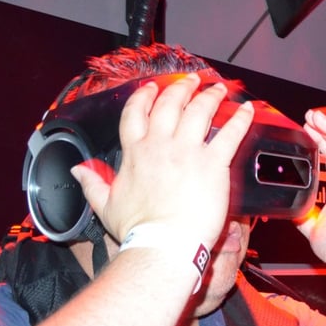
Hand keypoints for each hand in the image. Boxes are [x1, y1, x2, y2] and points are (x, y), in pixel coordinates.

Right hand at [73, 74, 252, 246]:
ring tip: (219, 89)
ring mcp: (188, 152)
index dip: (144, 97)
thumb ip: (92, 183)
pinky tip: (248, 110)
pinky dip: (241, 119)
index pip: (136, 113)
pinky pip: (230, 133)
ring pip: (200, 111)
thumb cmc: (139, 231)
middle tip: (191, 81)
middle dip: (181, 88)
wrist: (164, 245)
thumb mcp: (105, 205)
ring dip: (210, 96)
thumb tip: (78, 170)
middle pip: (171, 104)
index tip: (151, 88)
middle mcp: (161, 145)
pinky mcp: (213, 163)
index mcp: (135, 153)